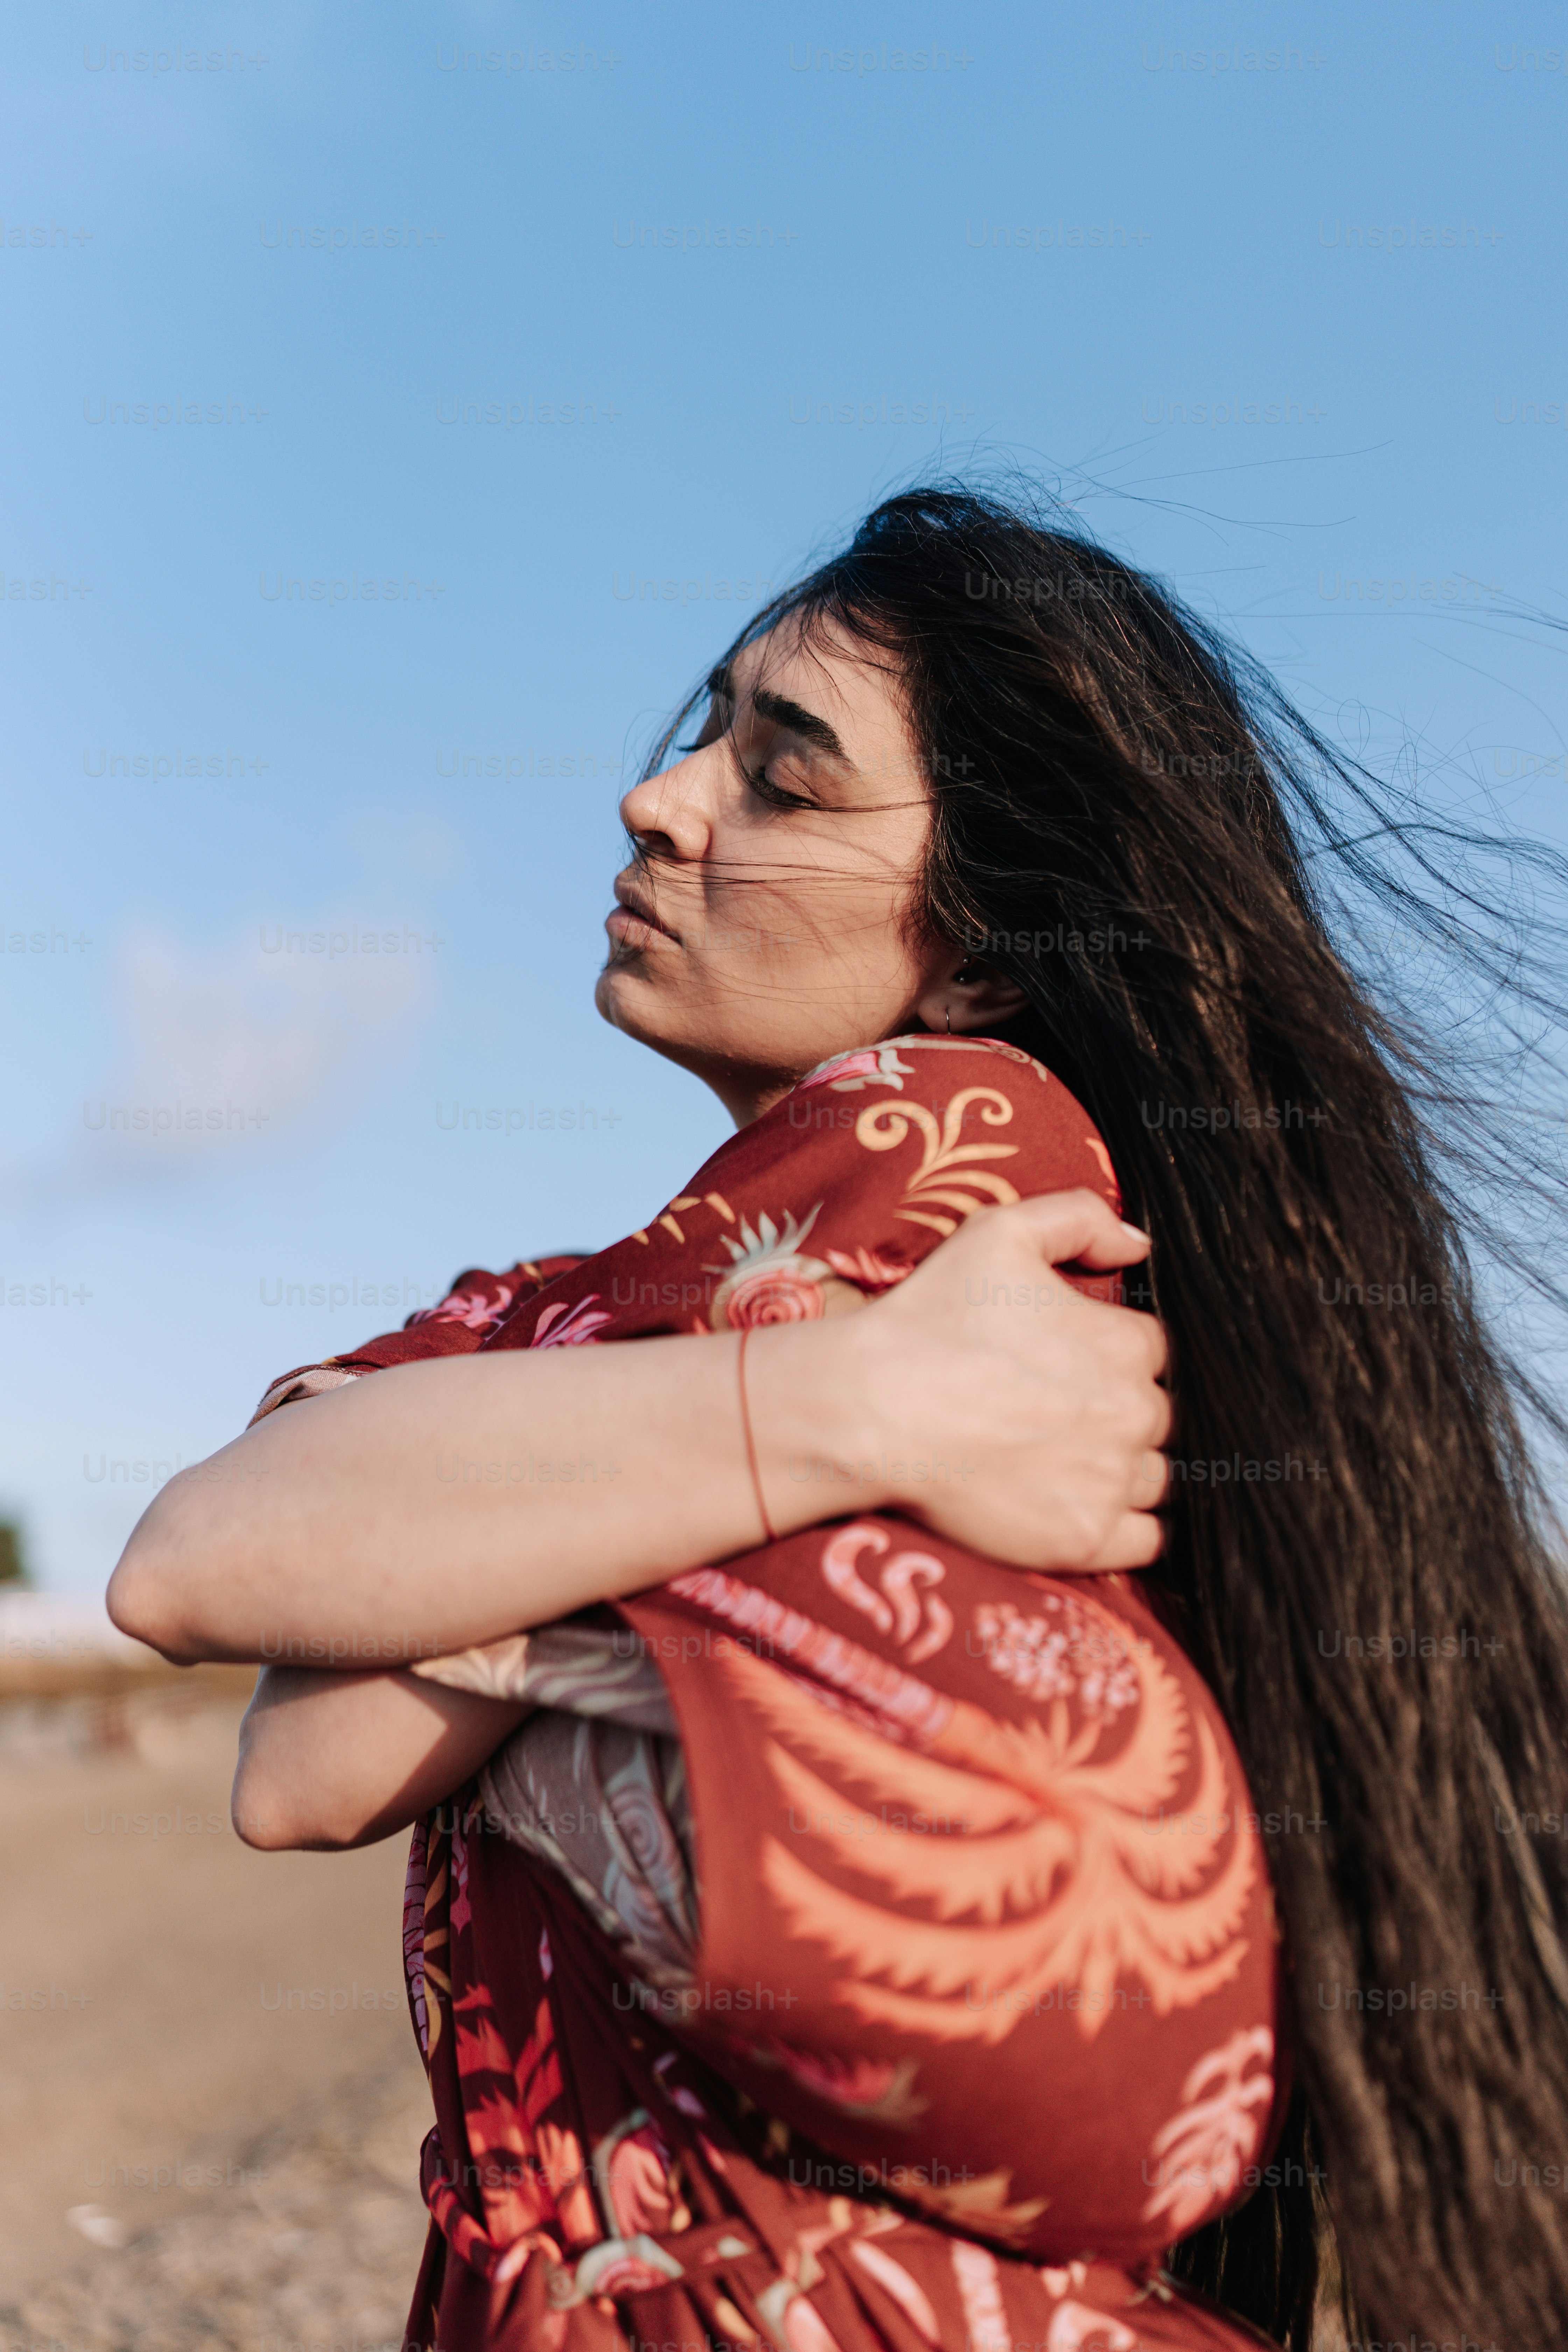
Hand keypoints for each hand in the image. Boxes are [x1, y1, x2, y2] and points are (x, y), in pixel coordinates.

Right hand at [829, 1190, 1168, 1571]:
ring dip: (1119, 1469)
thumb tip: (1138, 1243)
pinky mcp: (1085, 1538)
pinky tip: (1078, 1507)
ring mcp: (1110, 1482)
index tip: (1060, 1362)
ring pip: (1151, 1477)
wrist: (871, 1411)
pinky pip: (1143, 1542)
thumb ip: (1079, 1217)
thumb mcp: (999, 1233)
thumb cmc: (929, 1319)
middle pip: (1153, 1416)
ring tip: (1055, 1459)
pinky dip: (1123, 1528)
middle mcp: (1132, 1413)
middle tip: (1049, 1412)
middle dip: (1113, 1411)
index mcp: (1122, 1342)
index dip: (1105, 1353)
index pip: (1148, 1351)